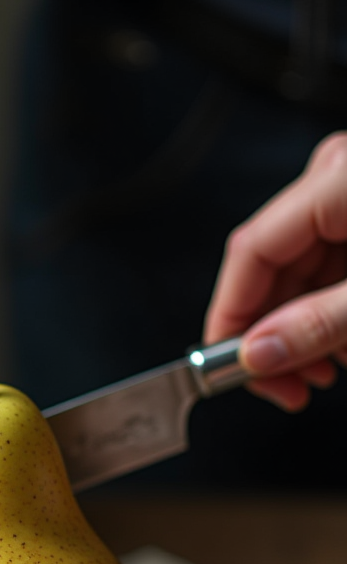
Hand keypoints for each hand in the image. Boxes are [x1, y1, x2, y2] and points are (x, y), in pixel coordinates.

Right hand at [205, 132, 346, 409]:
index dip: (229, 316)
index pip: (249, 252)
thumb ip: (321, 324)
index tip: (228, 368)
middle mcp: (338, 178)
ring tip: (329, 368)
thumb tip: (257, 354)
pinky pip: (331, 265)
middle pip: (272, 268)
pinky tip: (344, 341)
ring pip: (302, 274)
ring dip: (308, 329)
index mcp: (336, 180)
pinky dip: (333, 309)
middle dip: (277, 335)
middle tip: (288, 385)